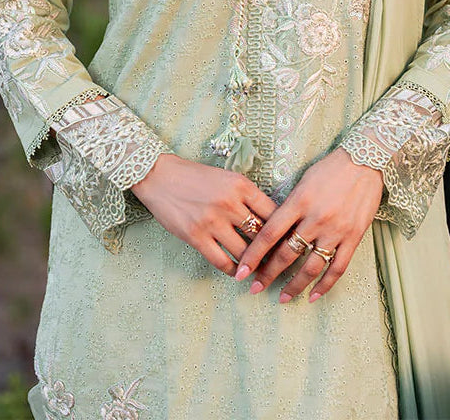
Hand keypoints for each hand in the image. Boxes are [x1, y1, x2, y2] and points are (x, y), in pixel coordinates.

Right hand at [131, 153, 278, 277]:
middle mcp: (230, 203)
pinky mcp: (196, 236)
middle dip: (273, 252)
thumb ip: (246, 196)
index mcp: (241, 185)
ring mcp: (212, 221)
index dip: (284, 230)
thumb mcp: (226, 177)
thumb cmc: (195, 177)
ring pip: (244, 252)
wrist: (160, 176)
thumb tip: (268, 219)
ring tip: (261, 272)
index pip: (273, 212)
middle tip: (280, 263)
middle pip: (262, 235)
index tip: (289, 242)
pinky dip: (233, 270)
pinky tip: (237, 272)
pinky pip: (222, 261)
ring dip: (254, 265)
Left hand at [233, 146, 383, 302]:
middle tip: (255, 288)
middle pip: (287, 254)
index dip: (253, 256)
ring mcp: (335, 230)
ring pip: (311, 267)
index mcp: (299, 201)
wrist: (365, 161)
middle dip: (268, 274)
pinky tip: (314, 296)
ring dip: (295, 285)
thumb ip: (290, 205)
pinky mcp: (354, 237)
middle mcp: (315, 218)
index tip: (241, 272)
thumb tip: (272, 229)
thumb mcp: (303, 181)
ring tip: (283, 298)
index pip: (269, 234)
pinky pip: (337, 267)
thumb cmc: (330, 168)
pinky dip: (325, 285)